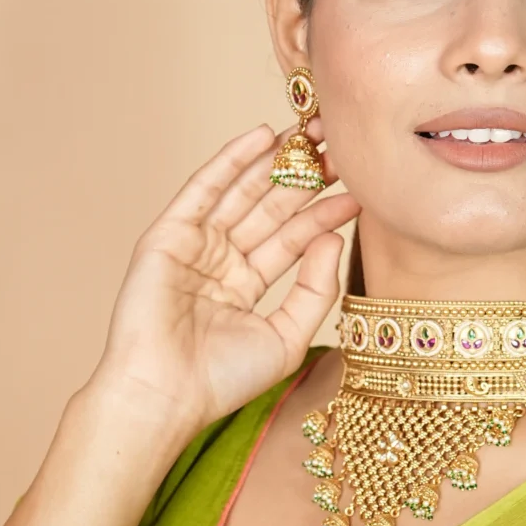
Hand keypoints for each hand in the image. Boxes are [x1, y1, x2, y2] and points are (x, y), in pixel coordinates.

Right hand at [84, 121, 359, 443]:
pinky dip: (231, 161)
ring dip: (275, 159)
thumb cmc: (222, 380)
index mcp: (246, 284)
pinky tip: (262, 137)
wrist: (165, 395)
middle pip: (270, 207)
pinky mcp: (168, 235)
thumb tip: (334, 239)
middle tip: (338, 144)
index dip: (323, 212)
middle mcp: (221, 259)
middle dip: (303, 176)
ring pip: (242, 192)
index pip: (293, 238)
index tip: (359, 188)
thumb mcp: (288, 335)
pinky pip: (204, 189)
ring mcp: (194, 245)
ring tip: (311, 131)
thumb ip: (316, 289)